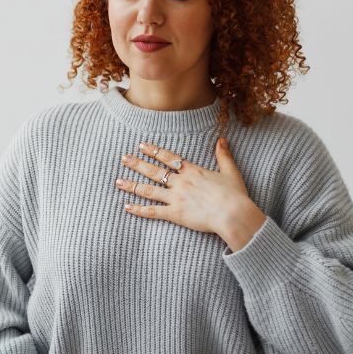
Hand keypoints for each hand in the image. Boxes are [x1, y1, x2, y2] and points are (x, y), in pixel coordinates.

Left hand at [116, 138, 266, 251]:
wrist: (233, 214)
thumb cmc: (234, 195)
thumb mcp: (231, 171)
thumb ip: (223, 155)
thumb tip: (222, 139)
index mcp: (192, 171)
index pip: (168, 158)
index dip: (154, 151)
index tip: (141, 145)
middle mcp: (181, 182)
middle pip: (154, 171)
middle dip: (137, 164)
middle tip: (123, 158)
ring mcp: (176, 198)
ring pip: (149, 190)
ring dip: (132, 185)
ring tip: (118, 181)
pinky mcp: (175, 214)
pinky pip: (153, 211)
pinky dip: (139, 210)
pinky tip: (127, 207)